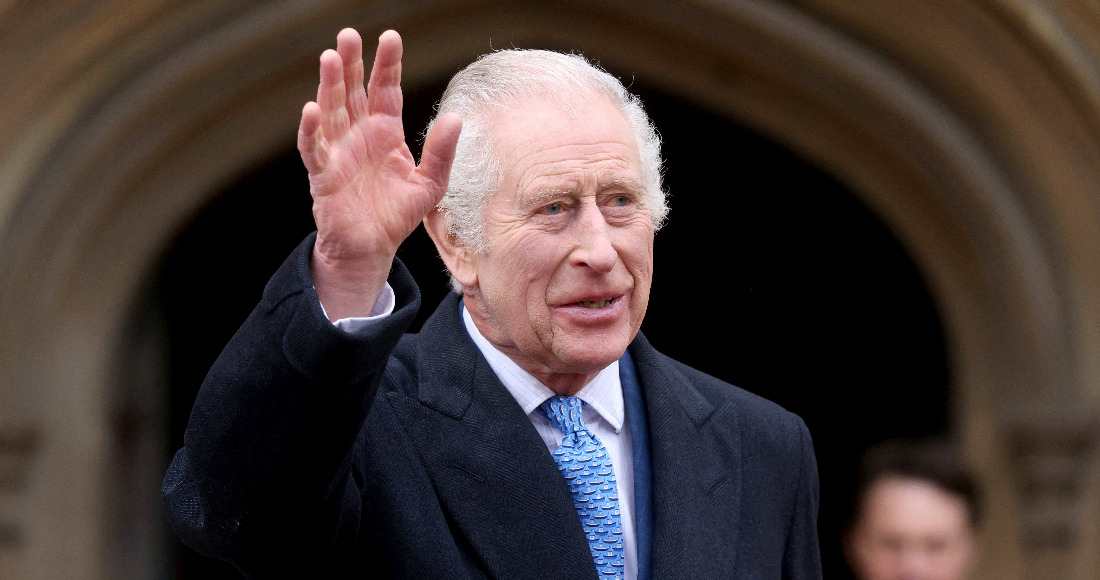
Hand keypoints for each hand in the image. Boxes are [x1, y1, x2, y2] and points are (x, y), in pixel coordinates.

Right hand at [297, 29, 461, 319]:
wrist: (372, 247)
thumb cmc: (397, 214)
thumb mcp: (430, 183)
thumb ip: (442, 152)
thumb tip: (456, 118)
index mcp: (385, 133)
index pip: (385, 90)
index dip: (387, 65)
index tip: (390, 38)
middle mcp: (359, 135)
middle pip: (353, 92)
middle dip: (352, 64)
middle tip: (349, 34)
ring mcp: (338, 152)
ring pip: (330, 111)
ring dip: (329, 85)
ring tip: (331, 57)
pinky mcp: (323, 175)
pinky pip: (313, 148)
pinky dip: (311, 130)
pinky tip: (311, 109)